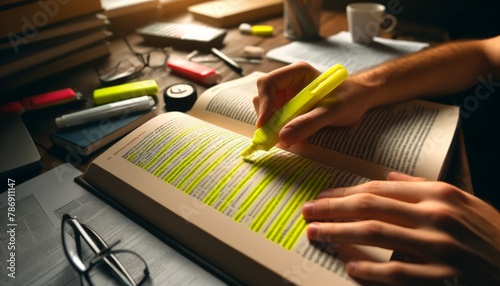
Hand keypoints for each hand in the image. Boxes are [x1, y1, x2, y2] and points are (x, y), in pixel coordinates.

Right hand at [254, 61, 370, 148]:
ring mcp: (287, 97)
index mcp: (296, 73)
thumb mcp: (331, 111)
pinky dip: (280, 132)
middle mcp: (288, 83)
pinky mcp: (290, 110)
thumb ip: (308, 123)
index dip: (264, 104)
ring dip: (273, 127)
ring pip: (267, 112)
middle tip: (274, 137)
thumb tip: (283, 137)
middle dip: (267, 119)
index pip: (267, 83)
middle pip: (263, 98)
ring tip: (286, 139)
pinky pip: (277, 121)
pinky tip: (292, 138)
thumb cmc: (349, 98)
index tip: (265, 124)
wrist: (361, 100)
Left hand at [301, 172, 499, 284]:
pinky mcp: (443, 278)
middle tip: (308, 211)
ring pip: (376, 233)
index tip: (324, 196)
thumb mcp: (462, 200)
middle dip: (333, 208)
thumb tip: (391, 178)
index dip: (346, 192)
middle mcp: (436, 214)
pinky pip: (398, 271)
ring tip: (316, 233)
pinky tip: (350, 267)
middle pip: (370, 206)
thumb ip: (423, 187)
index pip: (379, 189)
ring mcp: (439, 246)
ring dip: (340, 233)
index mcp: (438, 193)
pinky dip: (370, 269)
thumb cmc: (488, 232)